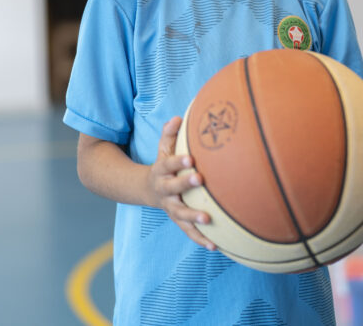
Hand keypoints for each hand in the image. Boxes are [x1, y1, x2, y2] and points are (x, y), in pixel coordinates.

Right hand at [146, 116, 215, 250]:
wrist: (147, 190)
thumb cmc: (163, 165)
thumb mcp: (162, 149)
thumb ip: (169, 134)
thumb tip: (178, 117)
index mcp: (161, 170)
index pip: (169, 164)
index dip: (178, 161)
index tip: (190, 158)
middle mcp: (164, 189)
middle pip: (173, 188)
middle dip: (185, 184)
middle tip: (200, 180)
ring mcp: (170, 207)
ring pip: (180, 214)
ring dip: (193, 217)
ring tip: (208, 219)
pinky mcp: (177, 220)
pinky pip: (188, 231)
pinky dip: (200, 239)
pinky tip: (215, 246)